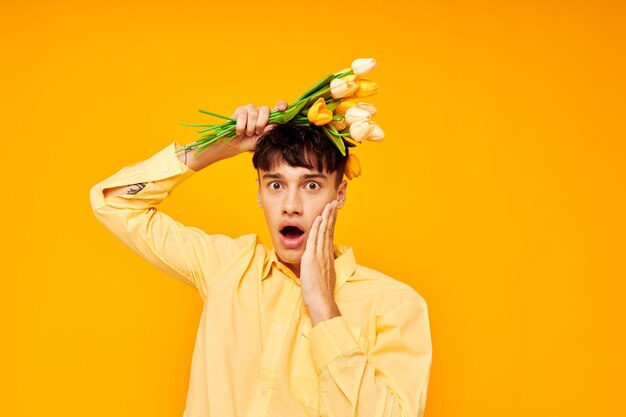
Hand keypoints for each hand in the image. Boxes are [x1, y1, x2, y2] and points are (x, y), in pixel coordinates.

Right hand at [226, 100, 287, 152]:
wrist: (236, 145)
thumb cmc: (250, 142)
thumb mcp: (261, 139)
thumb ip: (267, 133)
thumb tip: (273, 125)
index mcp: (269, 117)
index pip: (278, 106)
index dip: (281, 105)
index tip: (282, 109)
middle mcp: (260, 111)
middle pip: (265, 109)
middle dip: (261, 123)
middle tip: (257, 132)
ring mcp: (250, 109)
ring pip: (253, 114)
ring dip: (250, 127)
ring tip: (248, 133)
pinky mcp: (240, 110)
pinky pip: (242, 116)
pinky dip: (241, 127)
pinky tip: (239, 132)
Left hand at [300, 200, 341, 325]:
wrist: (321, 301)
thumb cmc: (321, 293)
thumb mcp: (324, 277)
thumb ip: (322, 267)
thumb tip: (321, 264)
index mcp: (328, 257)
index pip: (330, 236)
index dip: (331, 223)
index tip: (333, 213)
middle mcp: (326, 253)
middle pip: (329, 230)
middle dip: (331, 216)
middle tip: (333, 203)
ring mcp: (320, 255)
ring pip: (324, 232)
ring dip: (326, 217)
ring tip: (328, 205)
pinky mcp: (312, 258)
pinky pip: (315, 239)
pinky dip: (317, 228)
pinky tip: (319, 218)